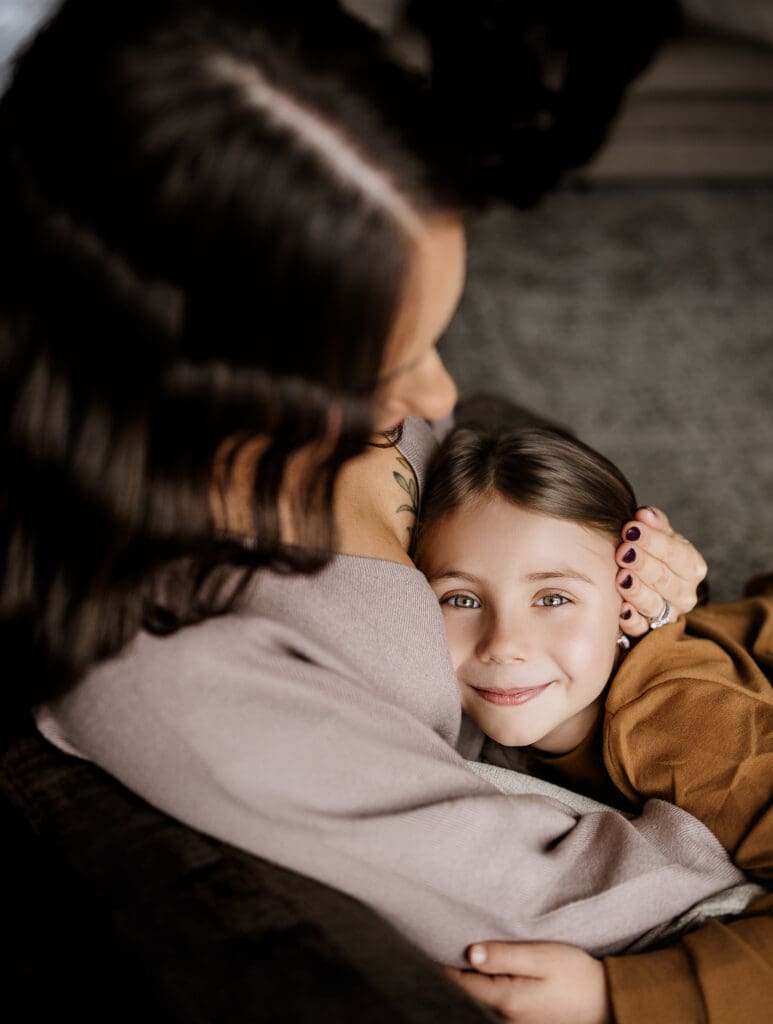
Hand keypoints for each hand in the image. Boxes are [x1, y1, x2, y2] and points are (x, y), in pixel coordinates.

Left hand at [444, 941, 610, 1023]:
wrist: (606, 1002)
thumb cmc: (576, 975)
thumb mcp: (542, 957)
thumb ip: (505, 956)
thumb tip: (470, 953)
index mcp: (508, 1000)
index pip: (460, 985)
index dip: (443, 965)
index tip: (432, 944)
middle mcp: (505, 1020)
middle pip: (465, 999)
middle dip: (452, 976)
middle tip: (439, 950)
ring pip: (476, 1006)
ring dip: (466, 987)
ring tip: (457, 962)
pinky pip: (490, 1011)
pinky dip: (480, 996)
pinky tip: (480, 979)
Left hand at [615, 505, 706, 637]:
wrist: (650, 584)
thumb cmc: (655, 555)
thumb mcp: (660, 537)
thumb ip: (654, 524)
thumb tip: (644, 514)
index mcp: (692, 567)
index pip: (676, 554)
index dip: (653, 541)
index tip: (630, 527)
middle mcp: (685, 594)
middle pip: (665, 580)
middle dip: (643, 564)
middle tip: (622, 551)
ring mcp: (668, 614)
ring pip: (653, 604)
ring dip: (636, 590)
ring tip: (621, 577)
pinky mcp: (649, 631)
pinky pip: (641, 629)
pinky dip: (631, 620)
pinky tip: (621, 609)